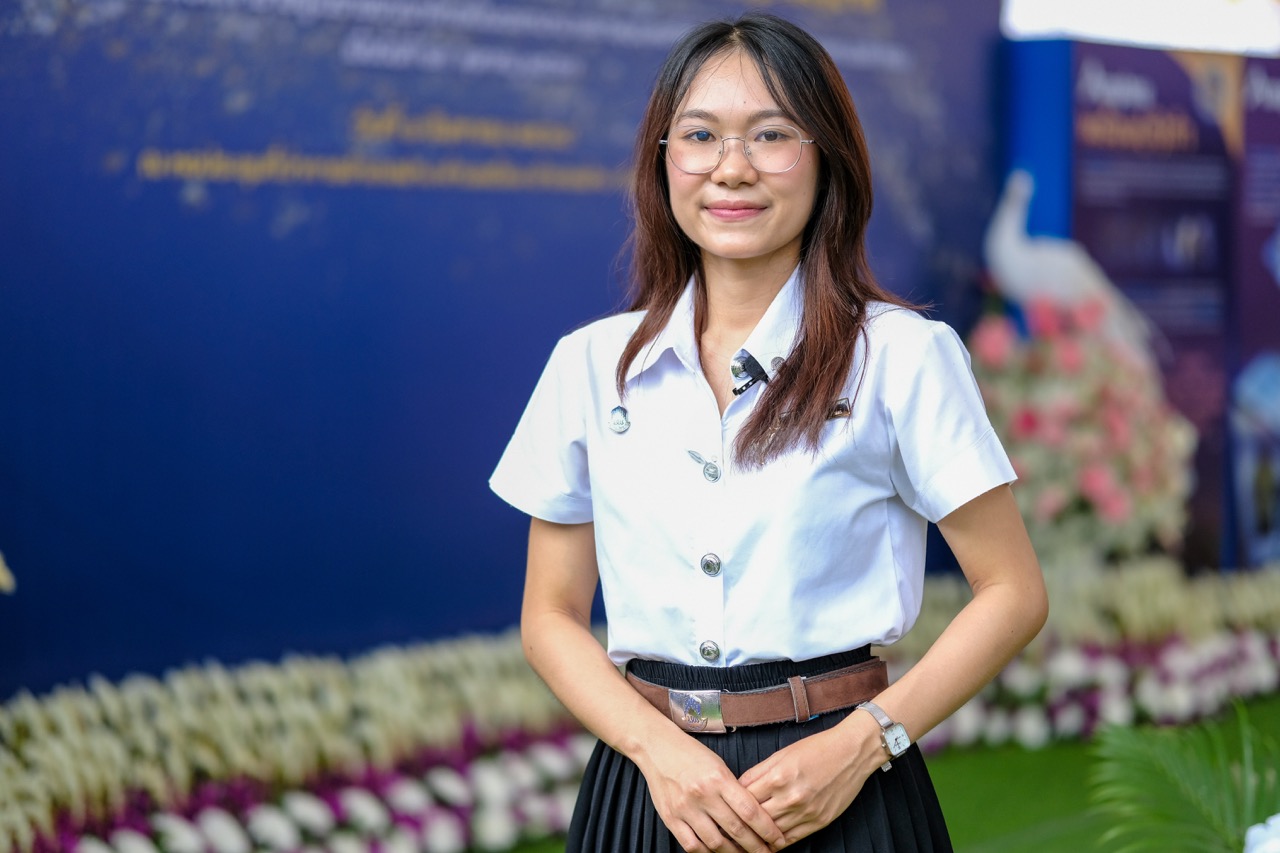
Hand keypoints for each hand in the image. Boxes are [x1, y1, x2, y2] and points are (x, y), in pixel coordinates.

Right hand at [637, 731, 786, 852]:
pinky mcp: (671, 818)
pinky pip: (692, 845)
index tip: (778, 840)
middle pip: (736, 830)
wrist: (657, 747)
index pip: (750, 810)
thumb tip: (752, 816)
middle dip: (756, 847)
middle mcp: (703, 794)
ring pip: (716, 842)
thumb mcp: (718, 765)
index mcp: (719, 778)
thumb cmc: (691, 754)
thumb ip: (734, 790)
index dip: (767, 829)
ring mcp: (685, 808)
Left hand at [738, 720, 878, 845]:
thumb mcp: (782, 753)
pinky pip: (792, 839)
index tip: (724, 808)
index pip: (745, 798)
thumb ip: (759, 772)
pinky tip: (768, 841)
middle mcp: (791, 797)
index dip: (732, 804)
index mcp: (778, 777)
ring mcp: (806, 812)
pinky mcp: (819, 822)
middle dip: (741, 823)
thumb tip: (738, 787)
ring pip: (772, 833)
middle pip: (756, 819)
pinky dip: (778, 842)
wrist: (851, 752)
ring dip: (758, 836)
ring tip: (745, 838)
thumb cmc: (816, 748)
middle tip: (729, 827)